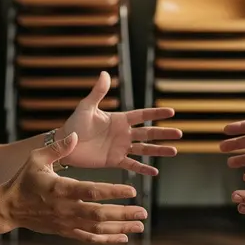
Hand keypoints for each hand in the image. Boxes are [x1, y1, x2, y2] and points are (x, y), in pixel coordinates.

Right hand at [0, 131, 147, 243]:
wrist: (9, 207)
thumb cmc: (24, 179)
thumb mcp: (36, 158)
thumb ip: (58, 147)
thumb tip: (76, 135)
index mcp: (61, 189)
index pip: (92, 191)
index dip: (113, 192)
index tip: (132, 191)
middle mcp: (66, 209)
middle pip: (100, 214)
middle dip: (123, 214)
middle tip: (143, 213)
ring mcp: (66, 222)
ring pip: (98, 229)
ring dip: (120, 228)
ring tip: (140, 226)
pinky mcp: (65, 231)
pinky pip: (89, 238)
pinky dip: (107, 239)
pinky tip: (123, 237)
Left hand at [57, 72, 181, 174]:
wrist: (65, 145)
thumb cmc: (75, 124)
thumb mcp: (87, 107)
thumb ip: (98, 92)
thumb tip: (104, 73)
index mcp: (119, 119)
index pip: (142, 115)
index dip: (156, 113)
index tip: (171, 112)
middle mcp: (123, 133)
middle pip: (148, 133)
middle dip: (164, 133)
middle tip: (180, 134)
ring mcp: (120, 147)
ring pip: (144, 149)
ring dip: (159, 150)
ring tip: (174, 151)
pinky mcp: (114, 160)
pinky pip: (132, 164)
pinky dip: (143, 168)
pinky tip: (155, 171)